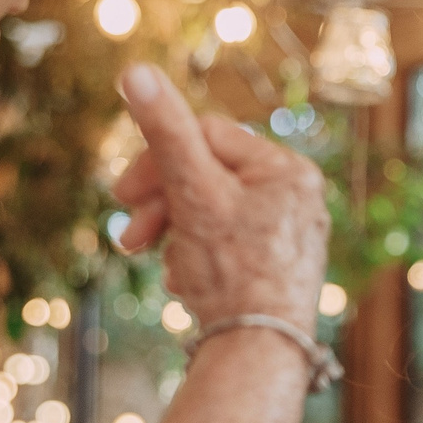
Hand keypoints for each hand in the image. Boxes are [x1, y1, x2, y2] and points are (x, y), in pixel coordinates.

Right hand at [110, 64, 327, 330]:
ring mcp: (291, 234)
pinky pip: (228, 245)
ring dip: (177, 234)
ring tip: (165, 267)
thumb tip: (134, 70)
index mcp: (287, 167)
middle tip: (130, 239)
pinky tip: (186, 283)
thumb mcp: (191, 192)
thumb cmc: (232, 270)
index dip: (157, 162)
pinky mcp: (279, 268)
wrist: (260, 352)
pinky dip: (198, 258)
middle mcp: (299, 196)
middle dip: (164, 205)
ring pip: (213, 213)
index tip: (122, 197)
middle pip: (210, 177)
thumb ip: (164, 132)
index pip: (207, 138)